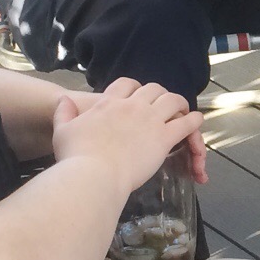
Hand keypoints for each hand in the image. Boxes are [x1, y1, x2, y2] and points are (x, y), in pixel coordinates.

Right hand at [51, 77, 203, 192]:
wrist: (92, 175)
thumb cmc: (75, 157)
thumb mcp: (62, 130)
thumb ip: (63, 112)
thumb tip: (62, 99)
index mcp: (109, 103)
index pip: (126, 84)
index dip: (134, 87)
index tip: (136, 94)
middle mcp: (131, 106)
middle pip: (152, 89)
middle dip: (159, 93)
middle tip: (162, 103)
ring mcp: (149, 120)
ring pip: (172, 100)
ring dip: (179, 102)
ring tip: (183, 109)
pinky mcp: (163, 138)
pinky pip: (185, 123)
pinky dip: (194, 120)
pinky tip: (197, 121)